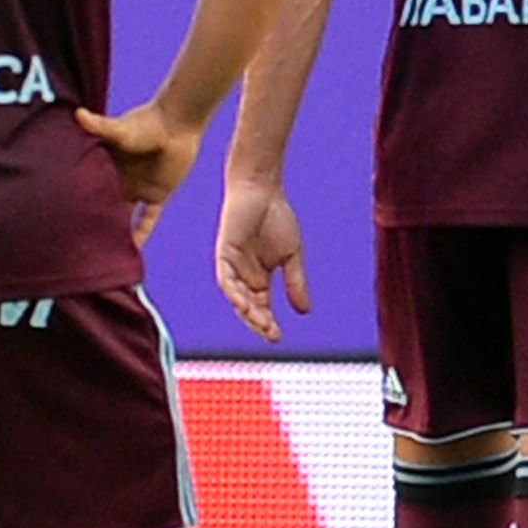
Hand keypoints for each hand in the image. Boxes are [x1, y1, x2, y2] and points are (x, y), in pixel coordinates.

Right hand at [74, 100, 202, 245]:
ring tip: (98, 255)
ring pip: (123, 217)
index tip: (58, 218)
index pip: (86, 186)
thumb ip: (99, 126)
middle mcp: (119, 179)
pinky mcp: (157, 194)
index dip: (75, 201)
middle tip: (72, 244)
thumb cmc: (146, 122)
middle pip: (102, 205)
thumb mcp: (118, 129)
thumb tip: (77, 114)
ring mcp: (138, 188)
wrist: (178, 122)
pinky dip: (142, 235)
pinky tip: (133, 253)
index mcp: (104, 164)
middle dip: (91, 222)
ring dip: (115, 233)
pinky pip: (148, 219)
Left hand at [214, 176, 310, 342]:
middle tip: (271, 335)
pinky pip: (226, 279)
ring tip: (261, 323)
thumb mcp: (291, 255)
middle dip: (258, 323)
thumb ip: (296, 282)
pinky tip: (243, 304)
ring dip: (247, 312)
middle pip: (248, 308)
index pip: (262, 308)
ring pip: (236, 297)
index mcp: (260, 279)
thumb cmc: (277, 217)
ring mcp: (232, 266)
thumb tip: (304, 312)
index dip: (268, 323)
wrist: (262, 190)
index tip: (278, 338)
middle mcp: (244, 276)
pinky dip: (234, 292)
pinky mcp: (224, 254)